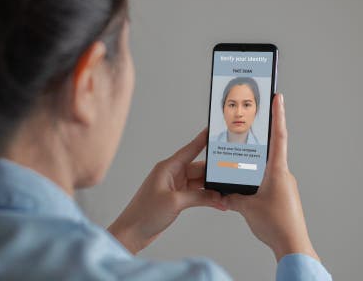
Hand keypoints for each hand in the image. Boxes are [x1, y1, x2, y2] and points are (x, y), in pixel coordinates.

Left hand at [108, 129, 225, 253]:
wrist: (132, 233)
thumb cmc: (144, 214)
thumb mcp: (175, 202)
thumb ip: (198, 196)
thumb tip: (217, 195)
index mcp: (167, 168)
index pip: (190, 149)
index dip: (203, 140)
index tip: (213, 130)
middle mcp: (171, 174)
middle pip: (198, 168)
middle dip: (213, 174)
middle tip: (230, 175)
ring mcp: (174, 186)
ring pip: (199, 182)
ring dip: (211, 189)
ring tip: (225, 193)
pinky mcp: (176, 198)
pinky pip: (196, 194)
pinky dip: (206, 198)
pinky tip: (217, 202)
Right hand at [222, 93, 320, 261]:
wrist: (293, 244)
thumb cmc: (275, 224)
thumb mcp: (247, 208)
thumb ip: (233, 197)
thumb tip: (224, 194)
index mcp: (277, 170)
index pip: (278, 136)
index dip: (278, 115)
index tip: (278, 97)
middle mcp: (283, 174)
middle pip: (272, 149)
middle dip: (262, 137)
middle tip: (254, 120)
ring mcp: (285, 184)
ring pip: (268, 167)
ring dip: (256, 163)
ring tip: (241, 161)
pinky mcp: (284, 195)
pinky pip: (269, 180)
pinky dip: (258, 178)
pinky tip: (249, 187)